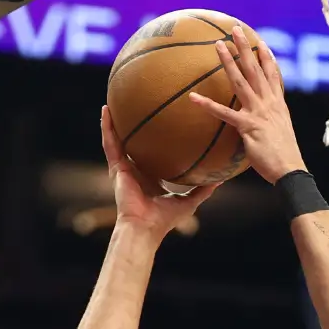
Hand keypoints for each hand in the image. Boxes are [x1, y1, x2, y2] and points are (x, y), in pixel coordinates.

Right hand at [101, 106, 220, 237]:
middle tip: (137, 107)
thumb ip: (203, 189)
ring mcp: (123, 168)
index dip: (155, 142)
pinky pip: (110, 143)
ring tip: (114, 101)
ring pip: (117, 139)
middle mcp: (135, 171)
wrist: (145, 227)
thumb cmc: (165, 219)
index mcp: (150, 177)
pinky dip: (106, 126)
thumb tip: (221, 178)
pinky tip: (106, 109)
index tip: (162, 125)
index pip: (152, 155)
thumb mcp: (189, 201)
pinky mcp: (116, 167)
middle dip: (133, 128)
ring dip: (115, 121)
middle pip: (133, 144)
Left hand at [188, 25, 305, 184]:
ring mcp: (258, 112)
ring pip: (240, 81)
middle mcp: (269, 103)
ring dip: (228, 62)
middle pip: (255, 69)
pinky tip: (193, 97)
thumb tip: (260, 127)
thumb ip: (269, 124)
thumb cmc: (284, 158)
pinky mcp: (247, 126)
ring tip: (218, 46)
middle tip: (236, 30)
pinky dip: (207, 105)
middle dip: (246, 48)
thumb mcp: (279, 134)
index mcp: (278, 105)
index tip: (261, 43)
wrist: (290, 170)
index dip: (267, 58)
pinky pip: (224, 113)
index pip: (273, 75)